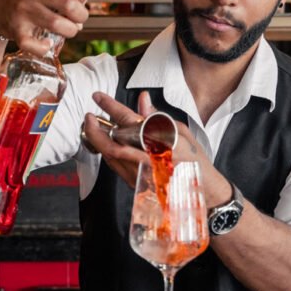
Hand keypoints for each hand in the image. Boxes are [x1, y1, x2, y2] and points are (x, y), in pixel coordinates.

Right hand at [0, 0, 88, 56]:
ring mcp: (23, 9)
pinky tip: (46, 43)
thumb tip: (83, 7)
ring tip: (68, 30)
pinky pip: (36, 44)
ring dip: (70, 31)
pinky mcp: (17, 29)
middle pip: (70, 5)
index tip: (80, 2)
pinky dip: (45, 47)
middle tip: (78, 20)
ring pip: (58, 24)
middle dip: (81, 16)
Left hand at [82, 92, 229, 204]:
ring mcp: (139, 175)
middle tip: (88, 117)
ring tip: (94, 128)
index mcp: (158, 142)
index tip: (98, 97)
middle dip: (94, 129)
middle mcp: (145, 159)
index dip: (109, 106)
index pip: (127, 120)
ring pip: (109, 157)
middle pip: (109, 143)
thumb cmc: (196, 161)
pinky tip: (107, 145)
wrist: (202, 193)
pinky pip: (116, 167)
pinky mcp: (137, 184)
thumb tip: (143, 101)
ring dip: (98, 141)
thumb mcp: (182, 133)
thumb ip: (159, 117)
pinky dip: (108, 154)